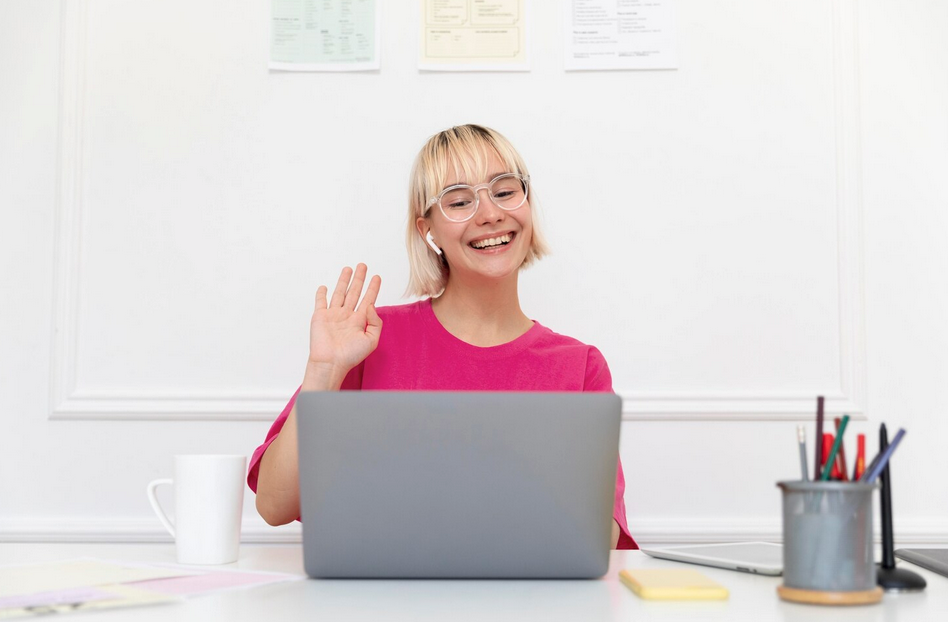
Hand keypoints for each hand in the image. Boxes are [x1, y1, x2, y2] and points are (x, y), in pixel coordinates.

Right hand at [303, 264, 381, 388]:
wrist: (330, 363)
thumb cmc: (350, 356)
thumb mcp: (372, 340)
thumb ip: (375, 322)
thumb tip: (371, 305)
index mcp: (359, 321)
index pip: (368, 300)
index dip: (373, 288)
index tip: (377, 277)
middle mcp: (347, 316)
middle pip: (354, 292)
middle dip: (359, 279)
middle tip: (363, 266)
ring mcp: (333, 315)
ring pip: (339, 293)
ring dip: (344, 281)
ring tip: (349, 268)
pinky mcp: (320, 317)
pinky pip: (320, 302)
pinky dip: (321, 294)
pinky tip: (324, 287)